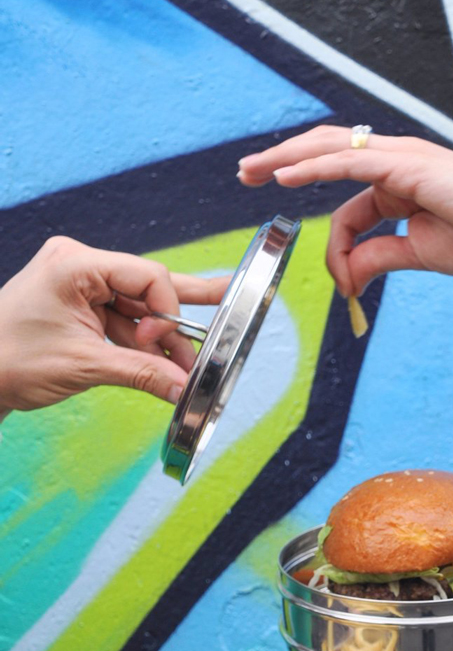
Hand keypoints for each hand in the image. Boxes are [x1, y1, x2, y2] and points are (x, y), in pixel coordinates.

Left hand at [0, 237, 228, 412]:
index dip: (164, 311)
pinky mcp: (78, 306)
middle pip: (147, 284)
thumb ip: (141, 373)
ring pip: (138, 307)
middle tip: (231, 299)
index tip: (160, 346)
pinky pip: (121, 321)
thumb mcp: (83, 366)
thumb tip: (184, 387)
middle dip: (184, 305)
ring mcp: (79, 285)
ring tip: (193, 361)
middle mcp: (80, 266)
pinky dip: (141, 344)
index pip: (146, 275)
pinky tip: (166, 363)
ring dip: (161, 339)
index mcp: (75, 264)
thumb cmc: (10, 361)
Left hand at [238, 125, 452, 295]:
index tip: (346, 283)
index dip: (337, 248)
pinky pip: (347, 162)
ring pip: (328, 150)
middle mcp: (395, 161)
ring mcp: (400, 158)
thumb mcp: (419, 254)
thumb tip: (349, 274)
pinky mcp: (406, 164)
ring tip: (249, 169)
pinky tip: (282, 174)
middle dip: (281, 161)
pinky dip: (311, 166)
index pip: (347, 206)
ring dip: (284, 157)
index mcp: (400, 183)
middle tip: (245, 173)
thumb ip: (380, 257)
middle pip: (324, 154)